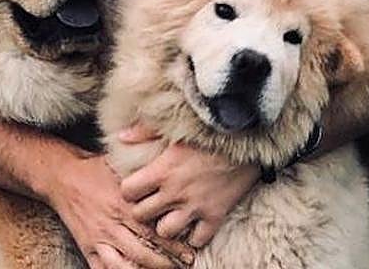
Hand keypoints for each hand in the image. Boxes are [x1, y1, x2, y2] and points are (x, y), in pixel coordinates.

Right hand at [43, 149, 194, 268]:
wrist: (61, 176)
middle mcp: (110, 225)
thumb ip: (143, 179)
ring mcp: (97, 238)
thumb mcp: (120, 168)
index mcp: (121, 206)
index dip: (173, 246)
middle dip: (166, 263)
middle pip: (142, 253)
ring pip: (123, 266)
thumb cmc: (94, 170)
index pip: (152, 232)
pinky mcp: (86, 246)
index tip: (190, 252)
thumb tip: (168, 179)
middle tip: (184, 266)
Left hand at [118, 124, 259, 247]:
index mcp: (162, 170)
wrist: (247, 140)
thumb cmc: (207, 131)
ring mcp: (196, 206)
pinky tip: (193, 222)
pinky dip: (193, 235)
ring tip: (171, 214)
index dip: (129, 191)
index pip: (128, 192)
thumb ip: (144, 132)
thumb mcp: (173, 128)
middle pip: (142, 215)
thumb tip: (121, 137)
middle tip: (151, 202)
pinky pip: (197, 240)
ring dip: (166, 224)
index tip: (136, 187)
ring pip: (166, 232)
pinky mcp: (216, 216)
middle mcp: (175, 192)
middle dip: (143, 209)